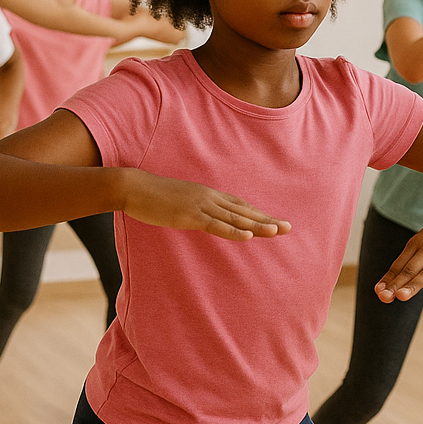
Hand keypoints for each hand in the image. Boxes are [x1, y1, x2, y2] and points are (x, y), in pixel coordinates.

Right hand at [122, 169, 290, 240]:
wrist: (134, 187)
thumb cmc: (154, 196)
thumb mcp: (179, 202)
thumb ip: (194, 209)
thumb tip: (202, 217)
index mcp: (208, 195)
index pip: (239, 206)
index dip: (258, 214)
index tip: (275, 221)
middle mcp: (210, 198)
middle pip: (244, 211)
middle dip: (266, 220)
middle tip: (288, 227)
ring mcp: (201, 206)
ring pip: (235, 218)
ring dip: (257, 225)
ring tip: (276, 231)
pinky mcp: (190, 215)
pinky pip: (215, 225)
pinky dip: (232, 231)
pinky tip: (247, 236)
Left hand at [375, 203, 422, 302]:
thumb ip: (413, 260)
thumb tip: (394, 281)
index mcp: (417, 244)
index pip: (400, 265)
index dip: (389, 279)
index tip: (377, 293)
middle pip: (410, 270)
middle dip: (396, 284)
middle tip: (384, 297)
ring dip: (414, 284)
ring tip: (401, 296)